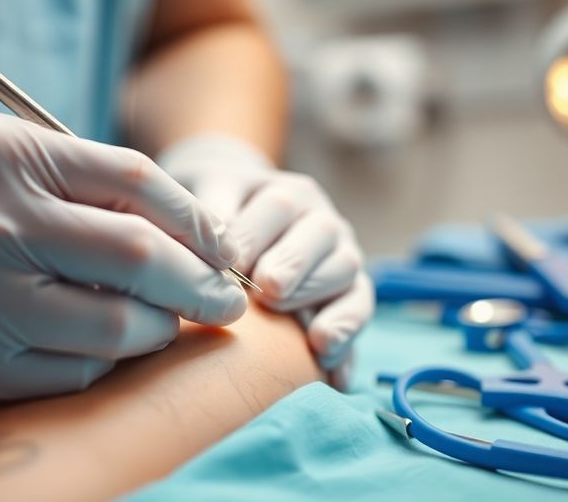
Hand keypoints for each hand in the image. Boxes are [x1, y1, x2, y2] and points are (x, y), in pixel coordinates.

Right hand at [0, 110, 246, 399]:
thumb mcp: (4, 157)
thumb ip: (88, 185)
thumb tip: (199, 243)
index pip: (135, 182)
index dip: (197, 221)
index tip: (224, 250)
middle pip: (134, 257)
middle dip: (201, 286)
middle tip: (228, 302)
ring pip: (110, 329)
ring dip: (159, 331)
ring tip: (167, 325)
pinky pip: (69, 375)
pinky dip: (104, 362)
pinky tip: (105, 346)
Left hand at [158, 135, 373, 386]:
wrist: (242, 220)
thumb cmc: (221, 213)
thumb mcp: (212, 196)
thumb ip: (210, 211)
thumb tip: (214, 243)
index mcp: (290, 195)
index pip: (279, 206)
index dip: (255, 235)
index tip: (231, 265)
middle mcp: (323, 223)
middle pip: (323, 235)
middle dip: (296, 264)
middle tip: (270, 291)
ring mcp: (341, 259)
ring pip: (347, 272)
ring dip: (328, 303)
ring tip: (311, 336)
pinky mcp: (350, 295)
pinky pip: (358, 314)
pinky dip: (348, 343)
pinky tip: (333, 373)